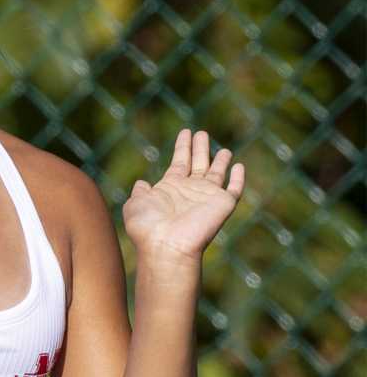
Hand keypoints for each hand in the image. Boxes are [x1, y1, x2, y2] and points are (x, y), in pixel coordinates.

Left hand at [123, 129, 245, 262]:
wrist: (166, 244)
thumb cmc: (147, 226)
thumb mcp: (136, 204)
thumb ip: (140, 192)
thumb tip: (141, 183)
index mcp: (170, 188)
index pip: (179, 162)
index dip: (182, 147)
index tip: (185, 132)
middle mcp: (190, 190)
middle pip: (198, 163)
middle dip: (200, 148)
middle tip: (201, 133)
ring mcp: (207, 196)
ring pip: (217, 174)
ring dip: (220, 161)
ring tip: (223, 149)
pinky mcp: (223, 204)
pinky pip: (234, 189)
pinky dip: (238, 178)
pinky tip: (239, 166)